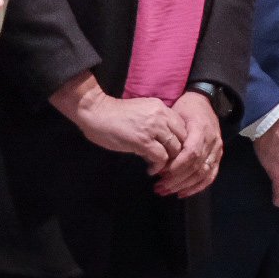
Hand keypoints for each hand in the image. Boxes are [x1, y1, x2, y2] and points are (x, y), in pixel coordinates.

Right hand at [50, 73, 186, 174]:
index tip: (173, 153)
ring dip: (169, 163)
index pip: (182, 126)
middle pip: (182, 138)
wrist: (96, 113)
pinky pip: (161, 158)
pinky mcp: (143, 141)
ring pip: (175, 149)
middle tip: (169, 164)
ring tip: (160, 169)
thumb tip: (166, 142)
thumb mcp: (142, 112)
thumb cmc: (115, 115)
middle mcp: (160, 115)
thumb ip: (156, 122)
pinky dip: (158, 167)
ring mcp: (153, 128)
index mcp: (161, 107)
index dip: (180, 142)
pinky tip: (151, 170)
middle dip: (178, 154)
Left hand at [155, 91, 223, 198]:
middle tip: (159, 187)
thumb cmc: (185, 108)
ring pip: (203, 174)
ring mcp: (217, 149)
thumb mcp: (175, 114)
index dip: (177, 166)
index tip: (160, 173)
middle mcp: (212, 141)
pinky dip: (198, 187)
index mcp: (201, 129)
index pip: (191, 153)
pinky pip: (211, 175)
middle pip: (197, 167)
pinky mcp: (218, 155)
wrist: (203, 101)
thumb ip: (170, 135)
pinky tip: (184, 193)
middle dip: (177, 180)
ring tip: (167, 191)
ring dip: (185, 186)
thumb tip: (158, 155)